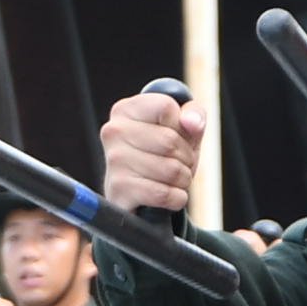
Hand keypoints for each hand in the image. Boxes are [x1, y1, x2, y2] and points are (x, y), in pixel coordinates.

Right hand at [98, 89, 206, 215]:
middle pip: (170, 141)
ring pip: (170, 170)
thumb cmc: (162, 156)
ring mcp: (113, 160)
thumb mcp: (183, 129)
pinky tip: (168, 195)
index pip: (166, 107)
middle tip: (178, 162)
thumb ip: (193, 115)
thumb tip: (192, 122)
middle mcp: (113, 131)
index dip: (182, 125)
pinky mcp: (118, 189)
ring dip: (183, 179)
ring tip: (172, 179)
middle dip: (186, 157)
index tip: (176, 135)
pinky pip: (163, 194)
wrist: (140, 195)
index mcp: (125, 110)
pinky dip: (176, 198)